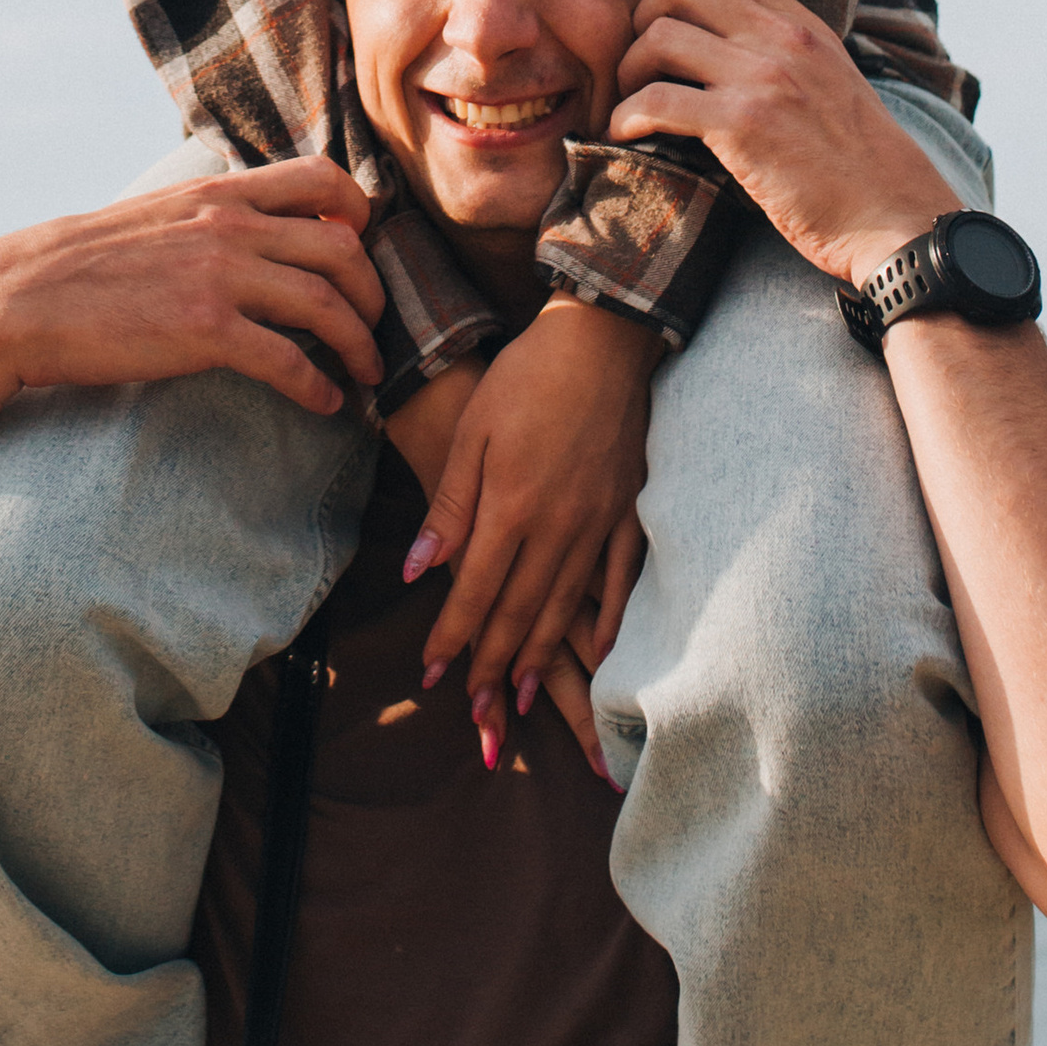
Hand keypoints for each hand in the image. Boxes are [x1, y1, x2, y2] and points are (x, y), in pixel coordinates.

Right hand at [0, 159, 383, 414]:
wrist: (17, 300)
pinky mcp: (204, 330)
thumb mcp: (157, 217)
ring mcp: (219, 276)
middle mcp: (229, 225)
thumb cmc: (82, 266)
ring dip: (359, 345)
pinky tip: (325, 403)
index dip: (359, 212)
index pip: (322, 177)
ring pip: (328, 304)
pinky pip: (289, 360)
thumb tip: (256, 233)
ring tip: (364, 374)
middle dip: (373, 293)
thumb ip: (212, 217)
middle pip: (343, 247)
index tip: (365, 249)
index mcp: (219, 193)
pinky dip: (319, 386)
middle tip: (374, 328)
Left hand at [393, 301, 654, 769]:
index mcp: (511, 506)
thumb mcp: (474, 430)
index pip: (474, 591)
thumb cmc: (527, 376)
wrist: (602, 338)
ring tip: (524, 695)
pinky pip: (618, 580)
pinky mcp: (629, 509)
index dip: (453, 636)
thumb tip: (417, 569)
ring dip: (543, 656)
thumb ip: (450, 506)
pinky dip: (606, 620)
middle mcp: (557, 526)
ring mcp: (599, 521)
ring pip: (566, 607)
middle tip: (475, 707)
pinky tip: (598, 650)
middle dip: (493, 664)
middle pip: (519, 612)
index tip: (432, 671)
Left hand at [609, 0, 948, 289]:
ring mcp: (765, 78)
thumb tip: (728, 49)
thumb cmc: (862, 170)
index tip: (667, 29)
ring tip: (632, 104)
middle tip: (641, 64)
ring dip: (629, 71)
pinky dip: (626, 117)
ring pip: (658, 36)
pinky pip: (656, 100)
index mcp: (804, 27)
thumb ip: (788, 56)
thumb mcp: (834, 86)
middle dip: (642, 17)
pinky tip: (626, 135)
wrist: (896, 221)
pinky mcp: (745, 126)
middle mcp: (785, 40)